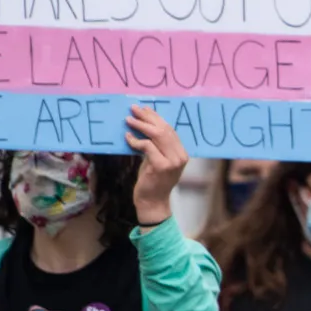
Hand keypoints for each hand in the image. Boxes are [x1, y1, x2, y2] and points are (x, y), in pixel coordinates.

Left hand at [126, 105, 187, 225]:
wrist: (153, 202)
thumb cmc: (153, 181)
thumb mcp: (158, 160)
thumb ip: (157, 146)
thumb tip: (146, 124)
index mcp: (182, 153)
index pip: (170, 130)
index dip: (156, 118)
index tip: (145, 109)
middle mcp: (180, 156)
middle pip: (164, 130)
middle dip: (148, 117)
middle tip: (134, 109)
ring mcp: (172, 162)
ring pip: (157, 135)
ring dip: (141, 125)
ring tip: (129, 119)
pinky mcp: (161, 166)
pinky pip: (147, 146)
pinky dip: (136, 140)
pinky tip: (128, 138)